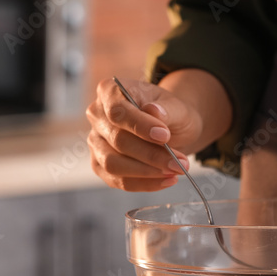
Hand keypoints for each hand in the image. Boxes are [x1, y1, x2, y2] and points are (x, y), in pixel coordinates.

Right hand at [86, 77, 203, 191]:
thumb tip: (154, 112)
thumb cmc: (170, 113)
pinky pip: (118, 180)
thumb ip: (167, 109)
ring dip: (147, 172)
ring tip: (176, 171)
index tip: (165, 136)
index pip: (117, 111)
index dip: (140, 126)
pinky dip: (144, 184)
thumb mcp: (177, 106)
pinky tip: (167, 180)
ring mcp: (96, 141)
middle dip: (151, 155)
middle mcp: (97, 115)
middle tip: (181, 163)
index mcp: (110, 91)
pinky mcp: (100, 165)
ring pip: (113, 164)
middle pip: (117, 141)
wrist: (170, 129)